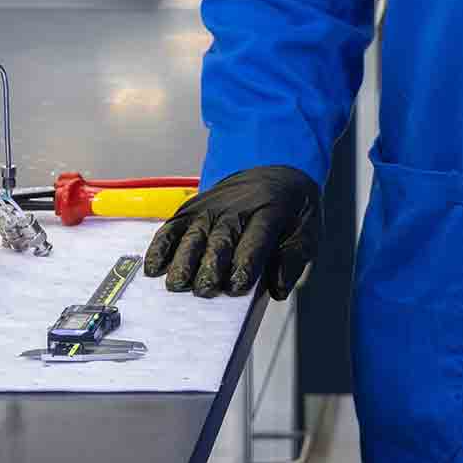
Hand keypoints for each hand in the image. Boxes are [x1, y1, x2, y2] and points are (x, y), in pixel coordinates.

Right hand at [142, 165, 319, 299]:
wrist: (275, 172)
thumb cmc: (291, 211)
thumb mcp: (308, 231)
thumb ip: (294, 259)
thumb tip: (278, 288)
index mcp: (271, 209)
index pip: (256, 236)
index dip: (245, 261)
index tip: (236, 287)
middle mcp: (238, 205)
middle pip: (221, 237)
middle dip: (211, 264)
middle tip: (204, 290)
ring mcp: (212, 205)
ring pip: (194, 232)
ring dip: (183, 258)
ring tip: (176, 283)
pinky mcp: (193, 208)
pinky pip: (174, 226)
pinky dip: (161, 245)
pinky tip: (154, 266)